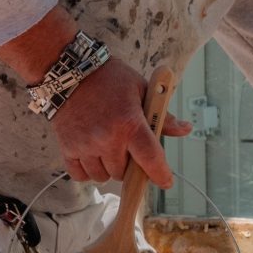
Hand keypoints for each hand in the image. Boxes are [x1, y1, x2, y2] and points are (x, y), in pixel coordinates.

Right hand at [52, 54, 192, 187]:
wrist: (71, 71)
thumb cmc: (109, 79)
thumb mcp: (141, 89)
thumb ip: (163, 115)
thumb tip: (185, 129)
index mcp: (130, 124)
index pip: (151, 160)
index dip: (160, 175)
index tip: (165, 181)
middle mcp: (107, 138)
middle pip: (124, 173)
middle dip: (128, 165)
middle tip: (126, 147)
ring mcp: (85, 145)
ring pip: (102, 176)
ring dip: (107, 168)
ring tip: (106, 148)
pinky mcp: (67, 147)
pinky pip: (80, 175)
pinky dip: (87, 171)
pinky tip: (90, 154)